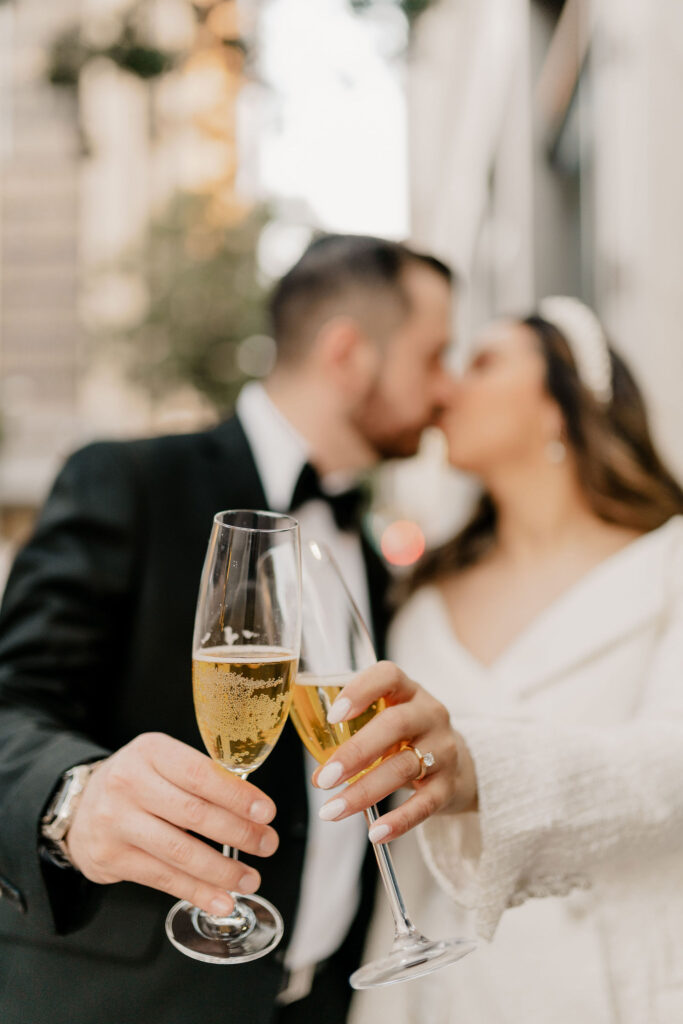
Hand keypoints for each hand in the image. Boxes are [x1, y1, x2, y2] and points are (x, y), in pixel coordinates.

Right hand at [66, 733, 278, 916]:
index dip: (237, 796)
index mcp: (151, 751)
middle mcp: (129, 782)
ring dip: (222, 870)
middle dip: (238, 833)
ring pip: (180, 851)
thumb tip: (253, 808)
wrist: (79, 806)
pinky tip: (221, 900)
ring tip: (250, 878)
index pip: (201, 773)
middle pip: (194, 813)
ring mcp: (117, 821)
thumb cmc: (138, 781)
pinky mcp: (111, 857)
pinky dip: (197, 892)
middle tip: (267, 844)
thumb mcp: (164, 762)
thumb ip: (202, 777)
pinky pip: (163, 878)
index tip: (267, 812)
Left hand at [312, 662, 476, 842]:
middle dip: (355, 753)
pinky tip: (375, 833)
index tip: (333, 716)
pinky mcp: (449, 785)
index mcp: (407, 691)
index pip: (388, 676)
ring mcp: (443, 749)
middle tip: (323, 779)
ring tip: (331, 811)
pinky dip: (399, 821)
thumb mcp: (383, 723)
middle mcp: (429, 714)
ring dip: (365, 791)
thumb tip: (318, 775)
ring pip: (404, 767)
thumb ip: (349, 739)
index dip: (361, 691)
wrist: (457, 762)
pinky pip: (425, 804)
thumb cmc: (404, 738)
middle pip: (395, 725)